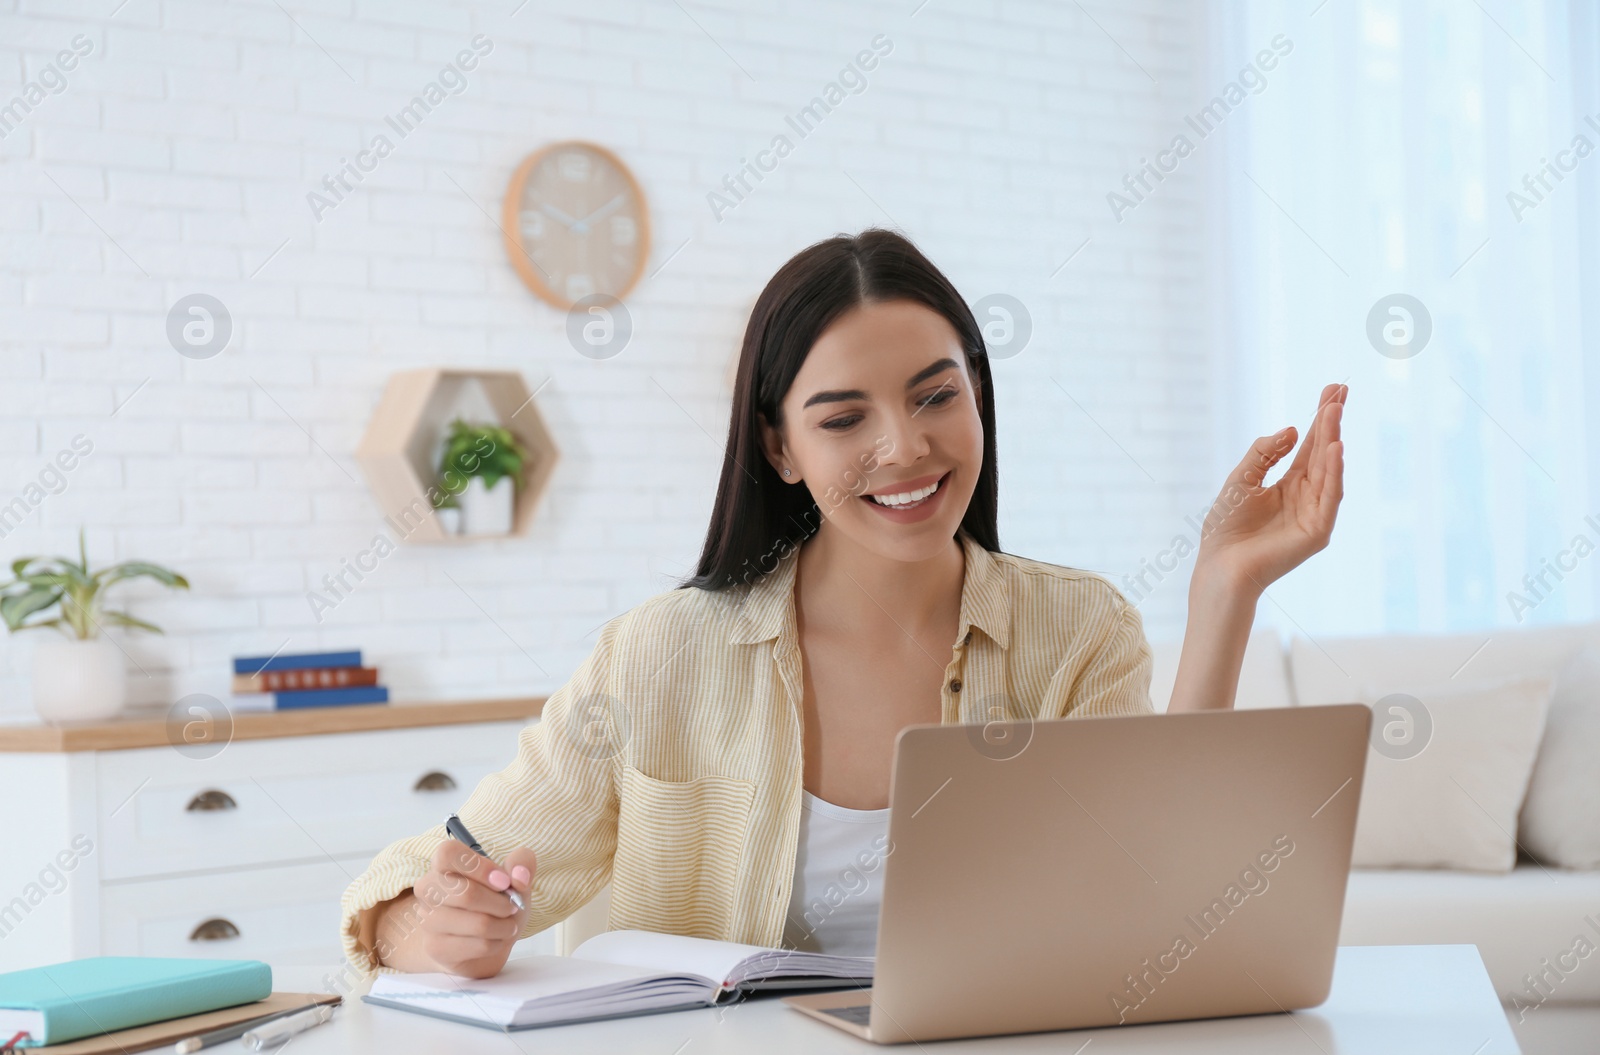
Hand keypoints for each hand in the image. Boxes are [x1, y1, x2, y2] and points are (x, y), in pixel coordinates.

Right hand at [370, 839, 536, 977]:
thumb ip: (522, 863)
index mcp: (443, 864)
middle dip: (501, 903)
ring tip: (507, 925)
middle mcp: (428, 889)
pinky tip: (496, 939)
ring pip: (478, 924)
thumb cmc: (495, 904)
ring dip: (504, 926)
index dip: (480, 867)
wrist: (483, 942)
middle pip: (466, 893)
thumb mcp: (514, 878)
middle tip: (512, 907)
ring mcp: (428, 920)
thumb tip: (519, 876)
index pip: (448, 854)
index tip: (504, 881)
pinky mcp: (435, 948)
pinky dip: (498, 943)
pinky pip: (479, 945)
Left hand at [1196, 383, 1345, 594]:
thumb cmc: (1226, 529)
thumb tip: (1293, 430)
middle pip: (1323, 453)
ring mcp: (1314, 514)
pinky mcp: (1317, 531)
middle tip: (1339, 391)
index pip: (1310, 447)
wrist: (1220, 566)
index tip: (1333, 391)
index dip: (1320, 420)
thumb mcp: (1241, 479)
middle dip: (1331, 422)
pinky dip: (1333, 473)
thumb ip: (1264, 453)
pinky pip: (1329, 498)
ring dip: (1332, 440)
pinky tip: (1334, 449)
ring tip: (1334, 411)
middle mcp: (1306, 497)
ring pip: (1329, 471)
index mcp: (1289, 486)